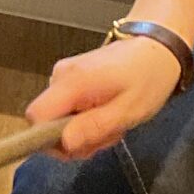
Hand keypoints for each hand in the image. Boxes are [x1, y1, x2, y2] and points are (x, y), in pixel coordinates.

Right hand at [28, 36, 185, 158]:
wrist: (157, 47)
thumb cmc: (148, 76)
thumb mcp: (127, 110)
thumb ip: (93, 127)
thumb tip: (64, 144)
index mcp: (71, 82)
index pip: (35, 117)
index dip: (49, 139)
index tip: (78, 147)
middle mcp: (59, 76)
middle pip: (46, 122)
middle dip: (74, 138)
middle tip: (107, 136)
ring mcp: (63, 76)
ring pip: (57, 118)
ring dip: (84, 130)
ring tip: (112, 123)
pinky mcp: (70, 78)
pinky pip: (66, 109)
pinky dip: (85, 119)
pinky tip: (107, 114)